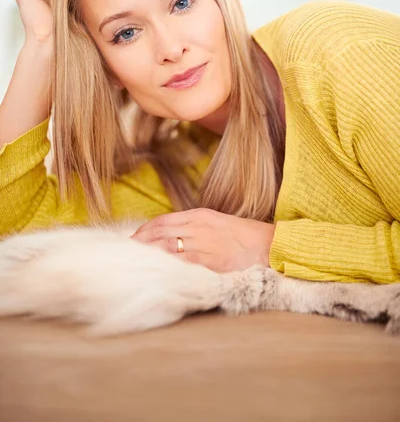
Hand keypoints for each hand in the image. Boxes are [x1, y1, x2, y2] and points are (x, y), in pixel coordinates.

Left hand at [132, 208, 274, 272]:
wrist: (271, 246)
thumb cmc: (247, 237)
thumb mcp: (219, 224)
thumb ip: (197, 229)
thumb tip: (174, 239)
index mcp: (200, 215)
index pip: (163, 220)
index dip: (144, 230)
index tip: (132, 240)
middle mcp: (199, 227)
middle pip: (159, 233)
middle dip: (139, 243)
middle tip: (125, 254)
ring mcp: (205, 244)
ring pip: (167, 247)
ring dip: (148, 256)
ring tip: (134, 265)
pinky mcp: (212, 262)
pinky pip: (183, 264)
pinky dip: (167, 268)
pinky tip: (156, 274)